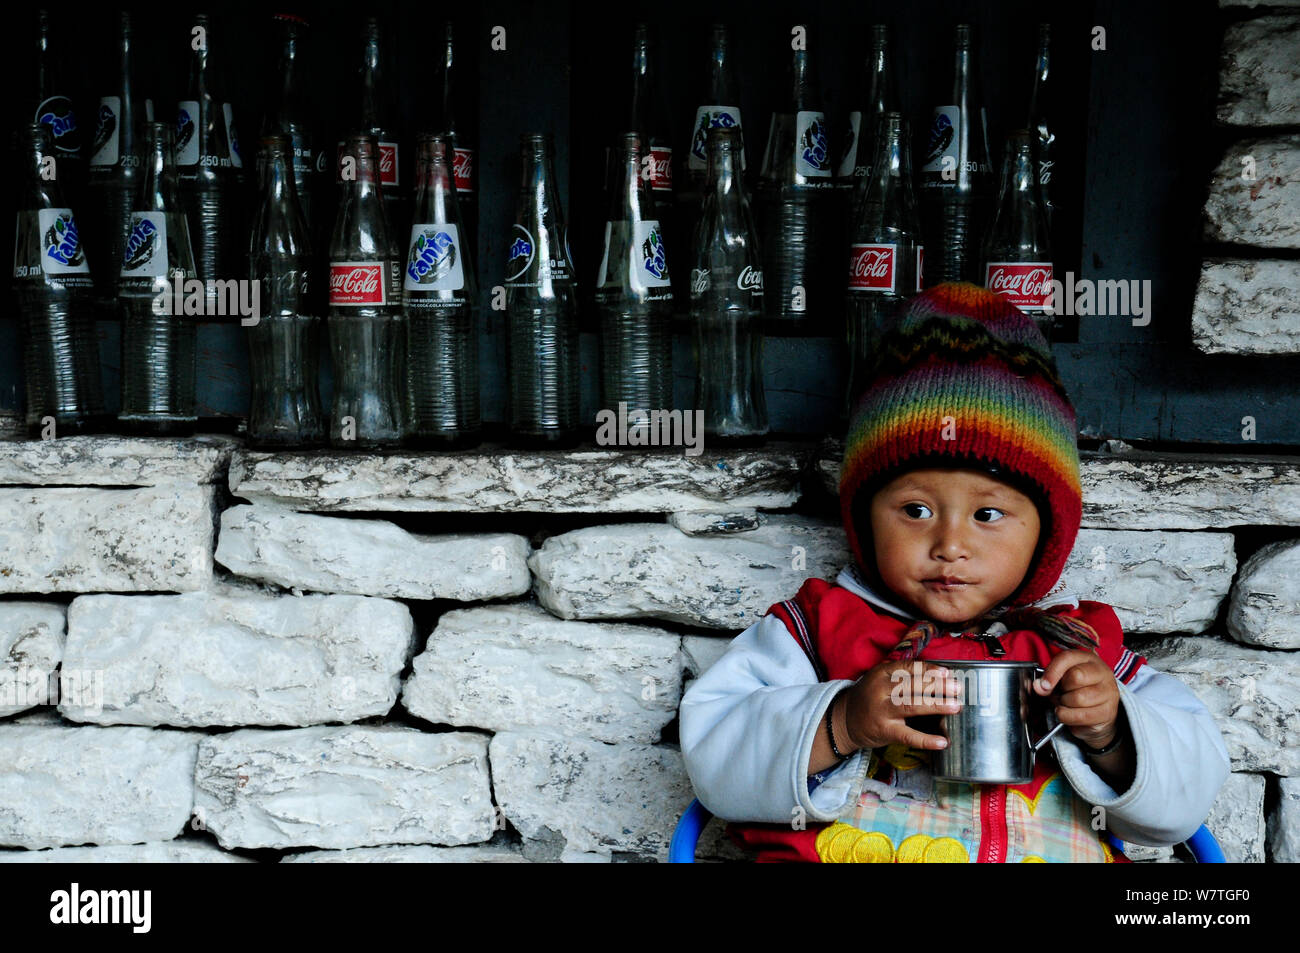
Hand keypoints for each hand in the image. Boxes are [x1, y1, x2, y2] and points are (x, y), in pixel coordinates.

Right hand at [841, 660, 962, 751]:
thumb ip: (903, 677)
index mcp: (881, 673)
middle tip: (958, 688)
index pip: (909, 669)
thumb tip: (940, 677)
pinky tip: (942, 742)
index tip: (948, 673)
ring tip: (956, 706)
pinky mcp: (884, 731)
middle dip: (937, 686)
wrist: (845, 720)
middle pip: (912, 686)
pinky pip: (908, 736)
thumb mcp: (881, 680)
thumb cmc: (870, 697)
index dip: (930, 670)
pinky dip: (926, 740)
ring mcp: (882, 711)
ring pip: (912, 706)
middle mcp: (880, 690)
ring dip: (936, 705)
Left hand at [1033, 650, 1120, 748]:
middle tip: (1061, 694)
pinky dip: (1068, 717)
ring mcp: (1108, 692)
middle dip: (1062, 689)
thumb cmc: (1077, 691)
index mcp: (1087, 659)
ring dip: (1065, 705)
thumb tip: (1038, 686)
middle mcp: (1102, 672)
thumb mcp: (1061, 680)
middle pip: (1076, 676)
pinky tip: (1070, 714)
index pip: (1067, 658)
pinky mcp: (1108, 711)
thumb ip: (1048, 680)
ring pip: (1078, 698)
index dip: (1052, 672)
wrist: (1097, 714)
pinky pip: (1081, 716)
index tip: (1043, 685)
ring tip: (1066, 704)